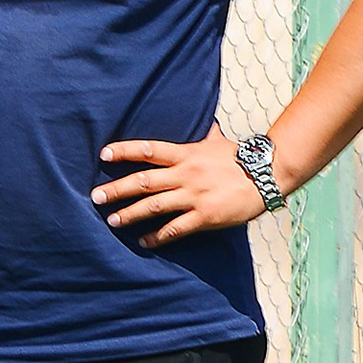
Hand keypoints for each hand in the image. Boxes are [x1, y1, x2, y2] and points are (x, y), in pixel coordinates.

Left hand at [94, 130, 266, 244]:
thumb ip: (205, 134)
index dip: (125, 151)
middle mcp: (185, 174)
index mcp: (186, 154)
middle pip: (143, 181)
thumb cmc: (241, 159)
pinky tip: (143, 241)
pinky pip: (175, 229)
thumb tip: (205, 121)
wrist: (266, 176)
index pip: (149, 150)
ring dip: (131, 214)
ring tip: (112, 221)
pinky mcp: (204, 216)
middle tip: (96, 197)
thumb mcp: (218, 142)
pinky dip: (157, 236)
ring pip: (154, 206)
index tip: (104, 154)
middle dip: (117, 189)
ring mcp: (194, 196)